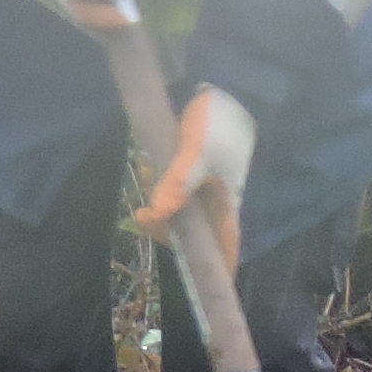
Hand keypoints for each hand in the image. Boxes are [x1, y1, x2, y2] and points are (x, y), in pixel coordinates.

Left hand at [135, 85, 254, 277]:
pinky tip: (151, 172)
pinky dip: (164, 187)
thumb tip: (157, 215)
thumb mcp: (195, 152)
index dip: (220, 267)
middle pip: (198, 229)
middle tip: (143, 217)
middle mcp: (220, 196)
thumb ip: (176, 184)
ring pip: (186, 209)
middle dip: (169, 228)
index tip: (212, 288)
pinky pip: (180, 189)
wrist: (227, 82)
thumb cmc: (217, 121)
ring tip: (144, 185)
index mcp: (227, 200)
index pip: (226, 244)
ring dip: (163, 206)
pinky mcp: (199, 167)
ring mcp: (210, 182)